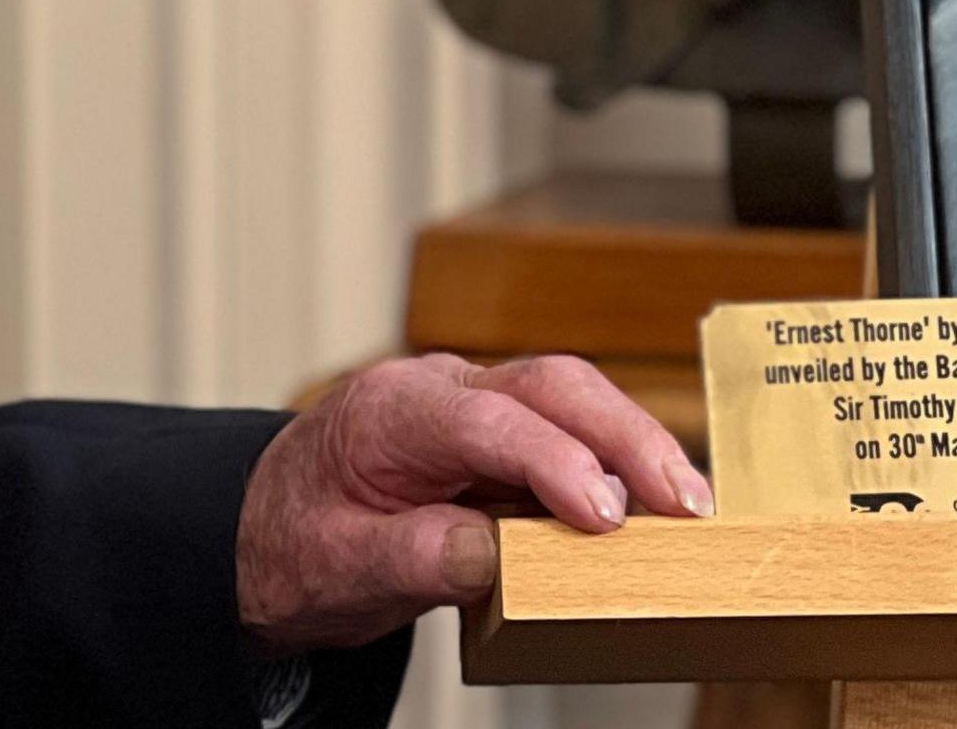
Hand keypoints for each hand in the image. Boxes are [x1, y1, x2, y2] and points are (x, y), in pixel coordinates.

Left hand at [234, 352, 708, 653]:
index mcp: (390, 411)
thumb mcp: (342, 569)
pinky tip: (653, 500)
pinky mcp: (498, 431)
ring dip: (634, 443)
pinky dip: (616, 457)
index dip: (554, 463)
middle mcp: (439, 388)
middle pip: (550, 386)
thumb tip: (492, 557)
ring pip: (570, 397)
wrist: (267, 531)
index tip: (606, 515)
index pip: (487, 422)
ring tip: (689, 505)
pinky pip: (567, 428)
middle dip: (625, 437)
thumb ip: (415, 557)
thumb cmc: (298, 545)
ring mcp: (473, 402)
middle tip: (685, 502)